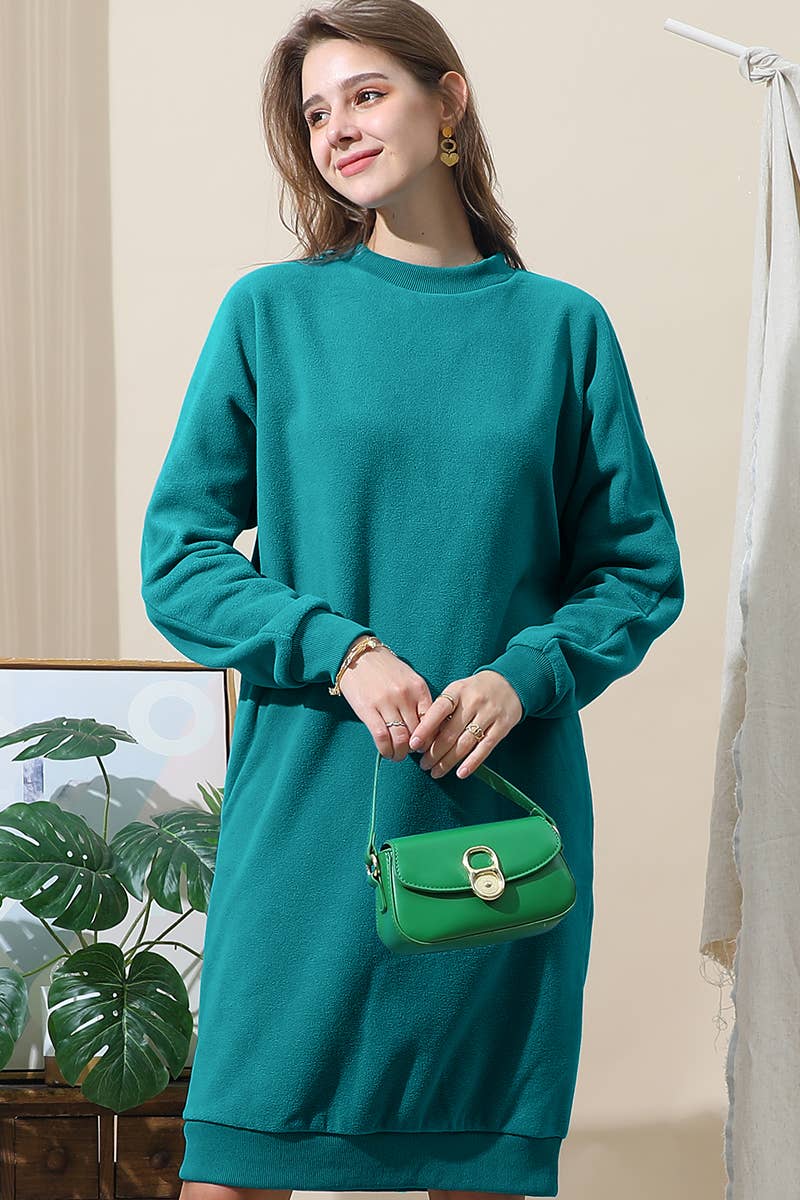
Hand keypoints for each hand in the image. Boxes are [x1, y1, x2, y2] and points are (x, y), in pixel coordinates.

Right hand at [337, 640, 433, 761]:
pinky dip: (386, 750)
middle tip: (410, 752)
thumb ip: (418, 700)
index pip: (432, 721)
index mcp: (418, 688)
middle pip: (416, 733)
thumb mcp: (409, 679)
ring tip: (398, 755)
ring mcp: (386, 703)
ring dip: (400, 753)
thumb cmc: (386, 669)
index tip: (424, 745)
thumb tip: (426, 729)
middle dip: (414, 748)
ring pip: (400, 739)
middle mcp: (404, 696)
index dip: (429, 738)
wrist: (359, 656)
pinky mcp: (368, 710)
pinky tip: (386, 752)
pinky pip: (381, 737)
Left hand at [408, 670, 522, 779]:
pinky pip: (485, 748)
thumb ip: (442, 710)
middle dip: (434, 752)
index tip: (414, 744)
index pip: (438, 711)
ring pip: (465, 743)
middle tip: (424, 764)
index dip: (425, 729)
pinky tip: (460, 773)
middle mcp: (473, 702)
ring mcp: (489, 715)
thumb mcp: (457, 691)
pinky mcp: (502, 727)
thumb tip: (424, 737)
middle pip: (450, 733)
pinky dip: (472, 763)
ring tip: (436, 772)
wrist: (509, 683)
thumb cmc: (475, 691)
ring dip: (448, 761)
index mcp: (457, 691)